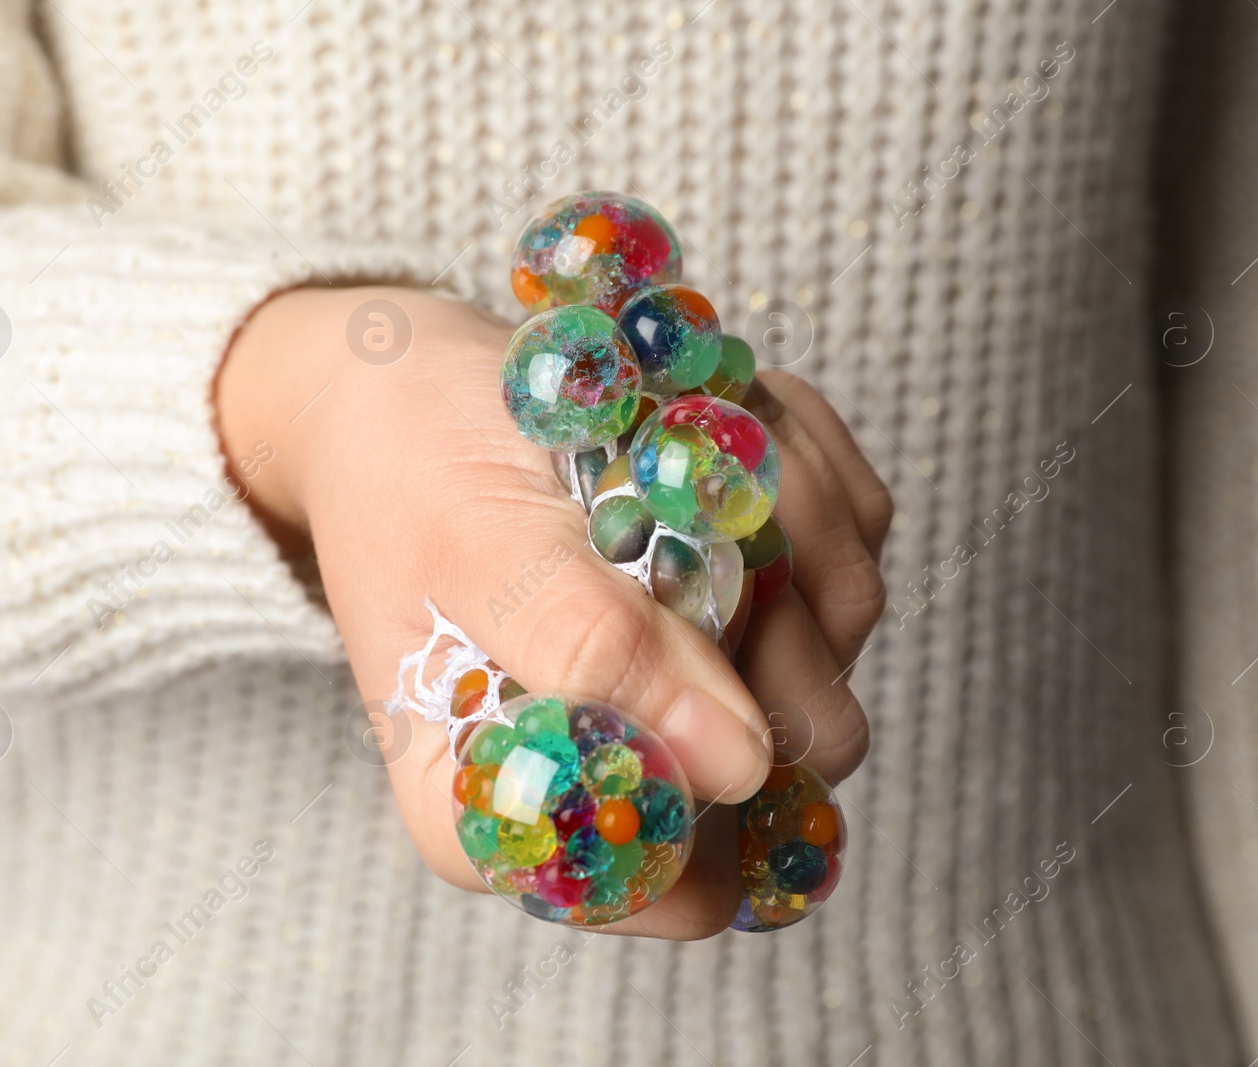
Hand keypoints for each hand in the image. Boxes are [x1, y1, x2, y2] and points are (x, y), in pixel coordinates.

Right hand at [215, 285, 888, 937]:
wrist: (406, 371)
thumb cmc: (408, 463)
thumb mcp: (478, 550)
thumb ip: (593, 655)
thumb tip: (738, 766)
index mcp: (531, 798)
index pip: (681, 885)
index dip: (722, 772)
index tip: (688, 621)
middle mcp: (630, 758)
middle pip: (799, 752)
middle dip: (770, 600)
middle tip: (687, 496)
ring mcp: (707, 676)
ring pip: (843, 622)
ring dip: (784, 500)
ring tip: (678, 426)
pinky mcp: (757, 585)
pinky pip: (851, 532)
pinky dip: (797, 456)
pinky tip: (704, 416)